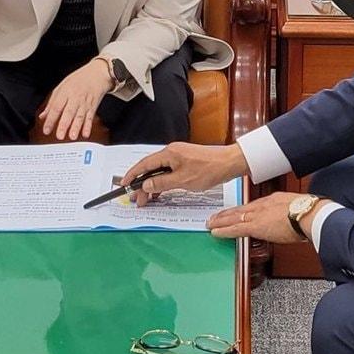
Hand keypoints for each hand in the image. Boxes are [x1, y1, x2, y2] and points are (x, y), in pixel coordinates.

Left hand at [39, 58, 113, 140]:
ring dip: (76, 127)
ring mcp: (85, 103)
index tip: (46, 130)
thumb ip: (52, 103)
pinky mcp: (93, 107)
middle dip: (64, 125)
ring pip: (80, 116)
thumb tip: (43, 116)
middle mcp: (75, 98)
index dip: (51, 119)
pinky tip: (85, 134)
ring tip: (72, 136)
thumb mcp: (61, 87)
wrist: (97, 74)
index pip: (56, 107)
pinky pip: (90, 117)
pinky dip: (88, 126)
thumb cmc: (78, 80)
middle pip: (68, 113)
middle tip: (59, 136)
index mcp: (65, 93)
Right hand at [121, 142, 248, 206]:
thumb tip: (146, 184)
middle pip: (151, 169)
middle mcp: (172, 153)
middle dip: (142, 185)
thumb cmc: (209, 169)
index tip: (124, 185)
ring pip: (160, 172)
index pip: (144, 164)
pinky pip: (169, 173)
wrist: (230, 163)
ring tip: (147, 200)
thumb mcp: (183, 181)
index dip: (133, 175)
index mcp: (169, 154)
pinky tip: (160, 193)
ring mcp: (179, 157)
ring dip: (152, 185)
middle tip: (137, 200)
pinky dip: (163, 183)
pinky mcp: (186, 162)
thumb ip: (162, 183)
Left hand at [208, 192, 314, 243]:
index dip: (241, 210)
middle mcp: (262, 205)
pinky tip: (215, 232)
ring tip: (210, 223)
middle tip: (214, 216)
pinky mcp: (255, 226)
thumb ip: (290, 214)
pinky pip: (235, 228)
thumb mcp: (297, 208)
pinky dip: (224, 230)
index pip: (252, 206)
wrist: (309, 213)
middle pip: (240, 209)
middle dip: (226, 214)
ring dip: (221, 221)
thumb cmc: (309, 212)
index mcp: (272, 201)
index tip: (234, 212)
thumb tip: (291, 221)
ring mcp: (257, 215)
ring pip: (234, 217)